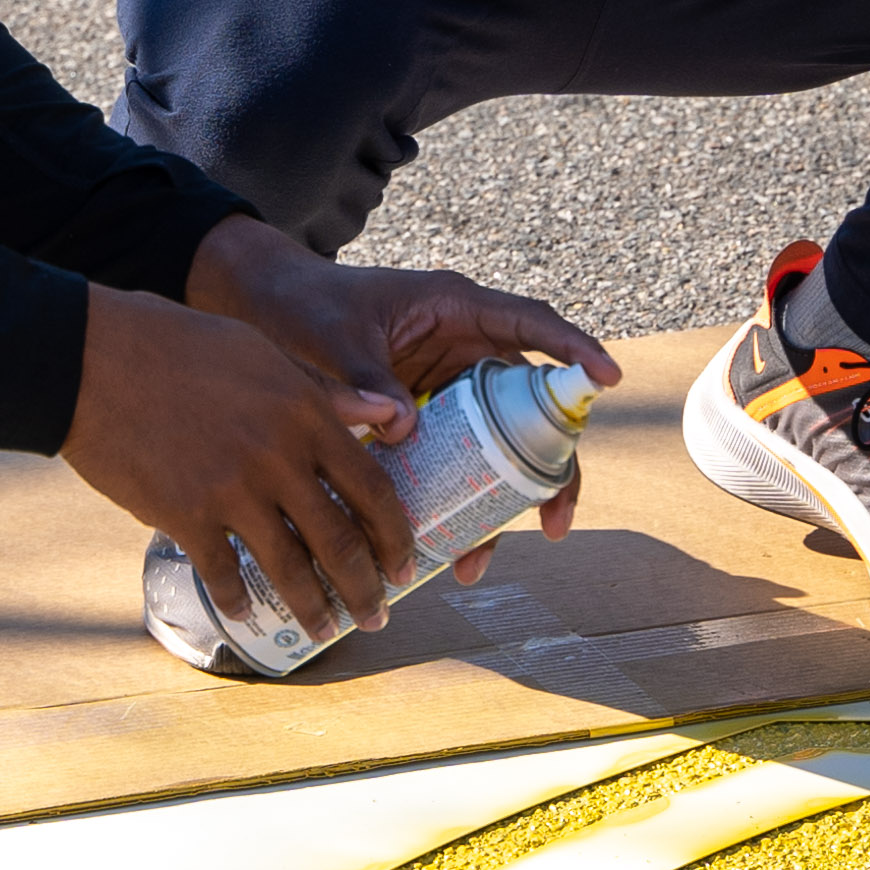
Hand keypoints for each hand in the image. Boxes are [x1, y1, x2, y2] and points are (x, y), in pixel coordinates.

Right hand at [65, 282, 418, 633]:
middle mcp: (278, 458)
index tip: (405, 562)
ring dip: (313, 607)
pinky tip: (247, 614)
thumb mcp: (264, 354)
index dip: (394, 534)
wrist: (95, 357)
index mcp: (305, 414)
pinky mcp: (185, 516)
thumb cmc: (180, 345)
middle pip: (339, 541)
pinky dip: (239, 600)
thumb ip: (327, 393)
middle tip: (376, 615)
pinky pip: (223, 573)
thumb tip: (389, 416)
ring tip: (326, 629)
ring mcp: (232, 491)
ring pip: (289, 568)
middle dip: (365, 588)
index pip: (372, 488)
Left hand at [184, 219, 623, 534]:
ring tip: (476, 564)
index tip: (610, 378)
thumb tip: (403, 428)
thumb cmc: (302, 305)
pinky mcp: (424, 419)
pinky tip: (443, 549)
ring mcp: (446, 387)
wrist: (259, 311)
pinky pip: (456, 463)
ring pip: (496, 447)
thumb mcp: (332, 337)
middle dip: (547, 470)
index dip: (575, 349)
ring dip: (495, 504)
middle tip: (554, 523)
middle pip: (529, 407)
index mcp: (454, 309)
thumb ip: (366, 378)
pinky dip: (454, 503)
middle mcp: (462, 348)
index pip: (531, 325)